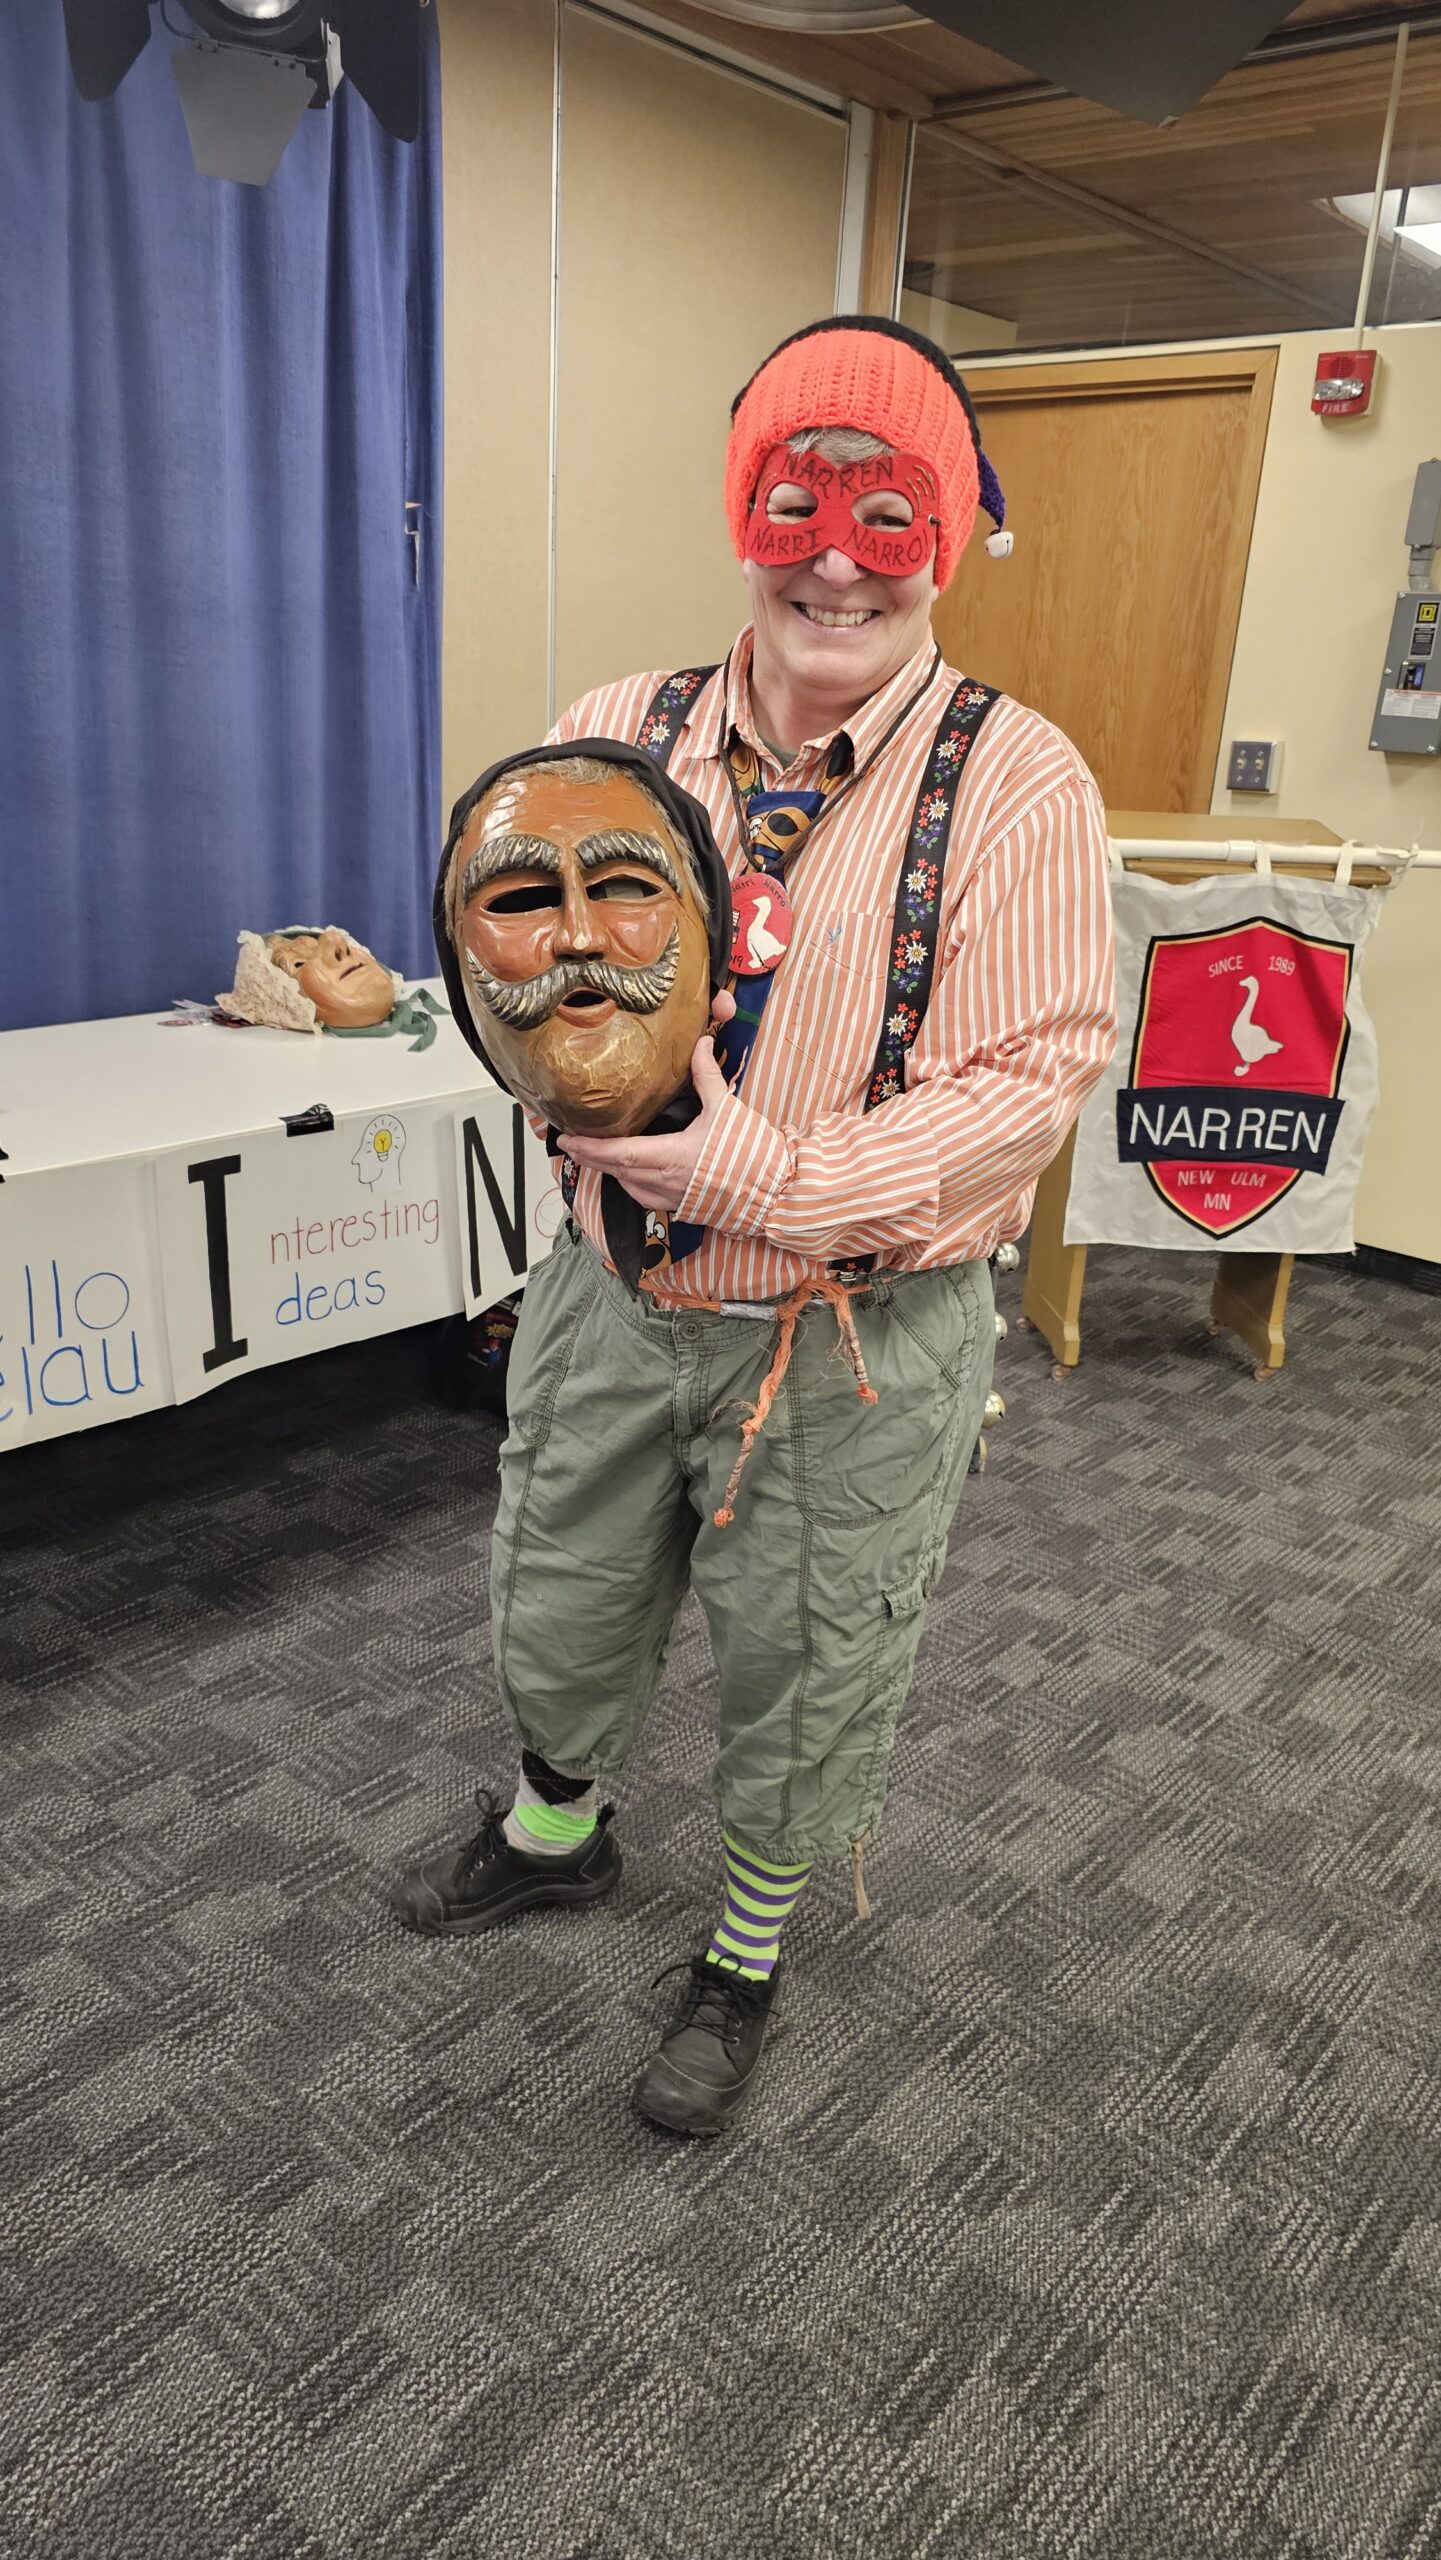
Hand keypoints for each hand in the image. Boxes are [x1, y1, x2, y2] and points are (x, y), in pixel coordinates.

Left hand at [558, 992, 737, 1214]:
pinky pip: (646, 1197)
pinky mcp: (684, 1207)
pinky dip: (632, 1183)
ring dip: (610, 1171)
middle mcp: (666, 1182)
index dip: (589, 1148)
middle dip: (590, 1158)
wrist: (778, 1194)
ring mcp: (674, 1198)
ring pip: (629, 1186)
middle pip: (616, 1171)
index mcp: (671, 1157)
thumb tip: (700, 1043)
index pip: (618, 1153)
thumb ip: (707, 1077)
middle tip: (570, 1144)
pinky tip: (631, 1173)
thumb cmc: (754, 1154)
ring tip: (596, 1155)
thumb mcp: (728, 1110)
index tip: (567, 1140)